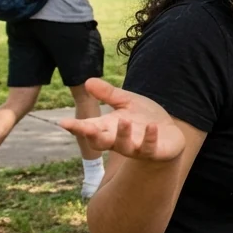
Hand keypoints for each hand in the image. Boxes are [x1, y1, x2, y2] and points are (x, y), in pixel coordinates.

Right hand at [59, 78, 184, 161]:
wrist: (169, 134)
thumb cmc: (143, 118)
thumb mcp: (127, 102)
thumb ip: (108, 94)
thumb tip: (88, 81)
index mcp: (108, 127)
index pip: (88, 128)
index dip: (76, 127)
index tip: (63, 122)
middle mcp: (118, 140)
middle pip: (100, 142)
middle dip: (92, 136)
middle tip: (86, 128)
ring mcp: (135, 147)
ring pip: (123, 146)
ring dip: (122, 135)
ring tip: (124, 120)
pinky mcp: (152, 152)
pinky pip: (148, 148)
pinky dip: (149, 138)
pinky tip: (152, 127)